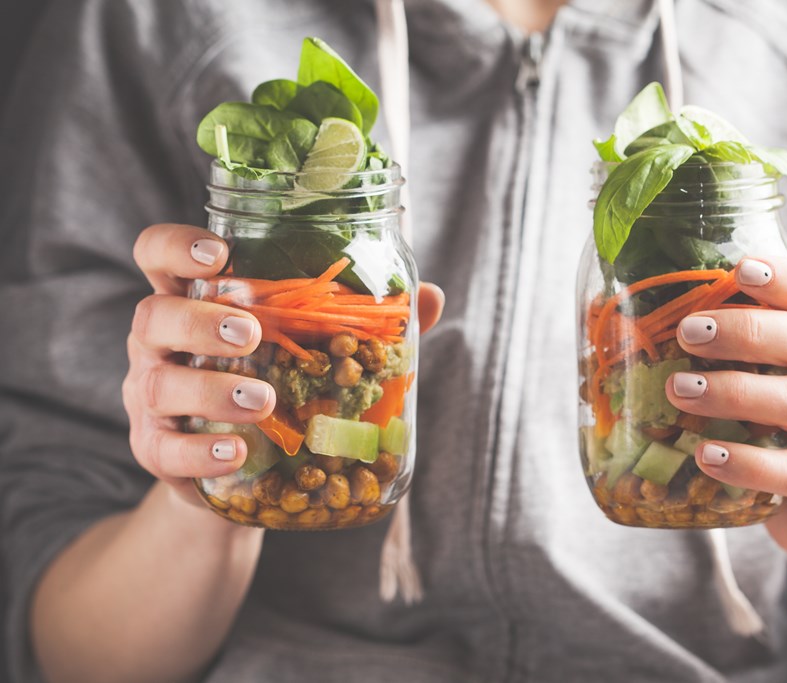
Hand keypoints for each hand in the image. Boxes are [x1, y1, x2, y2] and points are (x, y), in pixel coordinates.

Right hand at [122, 223, 443, 504]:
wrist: (243, 469)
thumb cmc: (276, 384)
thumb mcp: (308, 348)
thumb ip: (361, 321)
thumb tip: (430, 296)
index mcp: (195, 300)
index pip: (158, 255)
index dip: (177, 247)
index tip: (220, 254)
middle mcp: (161, 343)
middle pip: (153, 316)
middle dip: (201, 322)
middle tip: (252, 334)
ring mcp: (151, 397)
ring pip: (156, 384)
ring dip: (210, 390)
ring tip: (260, 401)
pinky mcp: (156, 450)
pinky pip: (164, 448)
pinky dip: (201, 450)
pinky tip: (236, 452)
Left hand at [664, 256, 786, 558]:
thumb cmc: (773, 413)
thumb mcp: (759, 367)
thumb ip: (717, 335)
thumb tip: (611, 306)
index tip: (740, 271)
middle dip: (747, 332)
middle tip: (688, 332)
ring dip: (737, 393)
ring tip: (679, 391)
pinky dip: (748, 463)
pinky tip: (706, 454)